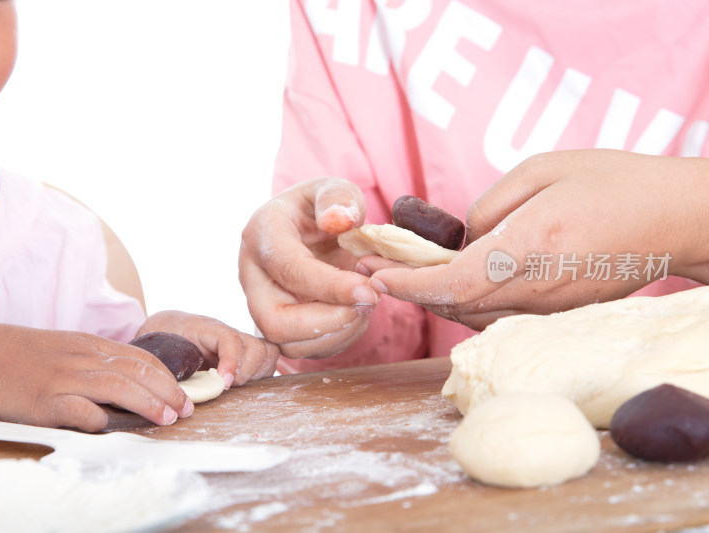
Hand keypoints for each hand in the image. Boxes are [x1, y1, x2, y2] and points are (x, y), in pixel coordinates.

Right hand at [0, 321, 192, 431]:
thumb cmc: (22, 355)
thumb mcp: (66, 348)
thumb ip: (97, 362)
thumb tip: (131, 385)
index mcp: (90, 344)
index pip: (141, 357)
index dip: (168, 377)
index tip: (183, 395)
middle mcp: (81, 358)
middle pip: (137, 371)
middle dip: (168, 391)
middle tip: (185, 410)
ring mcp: (62, 378)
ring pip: (117, 386)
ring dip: (147, 403)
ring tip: (166, 419)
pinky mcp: (42, 399)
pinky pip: (78, 409)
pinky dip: (98, 417)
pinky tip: (110, 426)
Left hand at [137, 311, 280, 386]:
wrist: (167, 328)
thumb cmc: (160, 338)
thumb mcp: (156, 349)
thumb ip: (166, 366)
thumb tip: (175, 392)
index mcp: (205, 328)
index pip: (229, 338)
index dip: (231, 361)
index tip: (224, 383)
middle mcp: (228, 333)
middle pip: (257, 347)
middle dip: (247, 371)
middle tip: (226, 386)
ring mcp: (239, 343)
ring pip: (267, 353)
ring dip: (256, 374)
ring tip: (235, 386)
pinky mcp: (245, 355)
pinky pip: (267, 362)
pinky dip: (261, 375)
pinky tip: (243, 386)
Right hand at [238, 177, 379, 358]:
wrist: (314, 228)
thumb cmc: (325, 207)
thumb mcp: (335, 188)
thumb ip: (338, 198)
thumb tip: (338, 220)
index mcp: (261, 233)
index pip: (288, 269)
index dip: (329, 286)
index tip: (367, 290)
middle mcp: (253, 275)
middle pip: (275, 322)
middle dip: (328, 322)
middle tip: (368, 302)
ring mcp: (262, 304)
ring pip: (289, 344)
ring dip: (338, 333)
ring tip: (367, 304)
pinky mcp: (278, 326)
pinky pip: (304, 349)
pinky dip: (338, 339)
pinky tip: (357, 313)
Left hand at [365, 150, 708, 329]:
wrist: (672, 219)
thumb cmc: (609, 183)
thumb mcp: (542, 171)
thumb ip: (490, 207)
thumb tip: (462, 241)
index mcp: (529, 246)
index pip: (451, 283)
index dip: (407, 286)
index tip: (375, 276)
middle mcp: (535, 287)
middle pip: (454, 305)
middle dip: (409, 292)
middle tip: (376, 270)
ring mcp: (548, 308)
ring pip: (473, 315)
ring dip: (434, 299)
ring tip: (403, 274)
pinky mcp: (557, 313)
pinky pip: (498, 315)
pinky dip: (465, 302)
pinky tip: (450, 282)